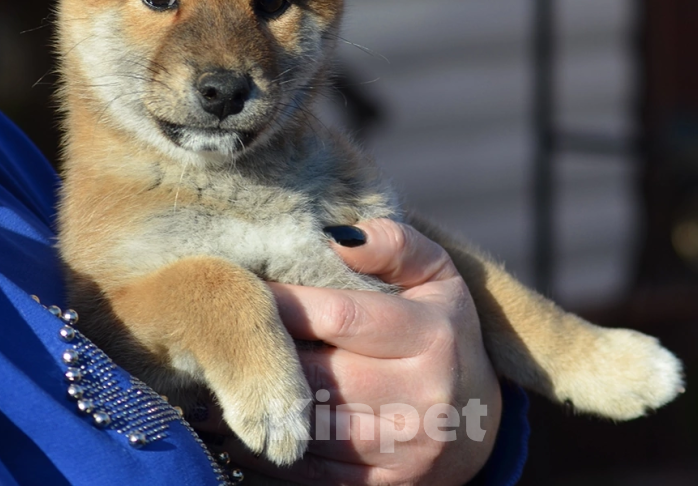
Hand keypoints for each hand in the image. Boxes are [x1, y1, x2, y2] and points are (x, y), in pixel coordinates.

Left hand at [197, 218, 501, 484]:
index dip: (283, 302)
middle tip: (218, 331)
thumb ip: (394, 244)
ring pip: (306, 426)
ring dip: (254, 402)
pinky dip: (267, 447)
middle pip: (316, 374)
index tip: (241, 287)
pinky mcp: (385, 485)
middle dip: (262, 352)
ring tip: (216, 374)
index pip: (340, 315)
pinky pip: (310, 469)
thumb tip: (335, 236)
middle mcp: (422, 395)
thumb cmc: (445, 330)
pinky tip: (237, 422)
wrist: (481, 423)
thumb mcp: (437, 274)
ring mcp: (404, 448)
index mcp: (431, 335)